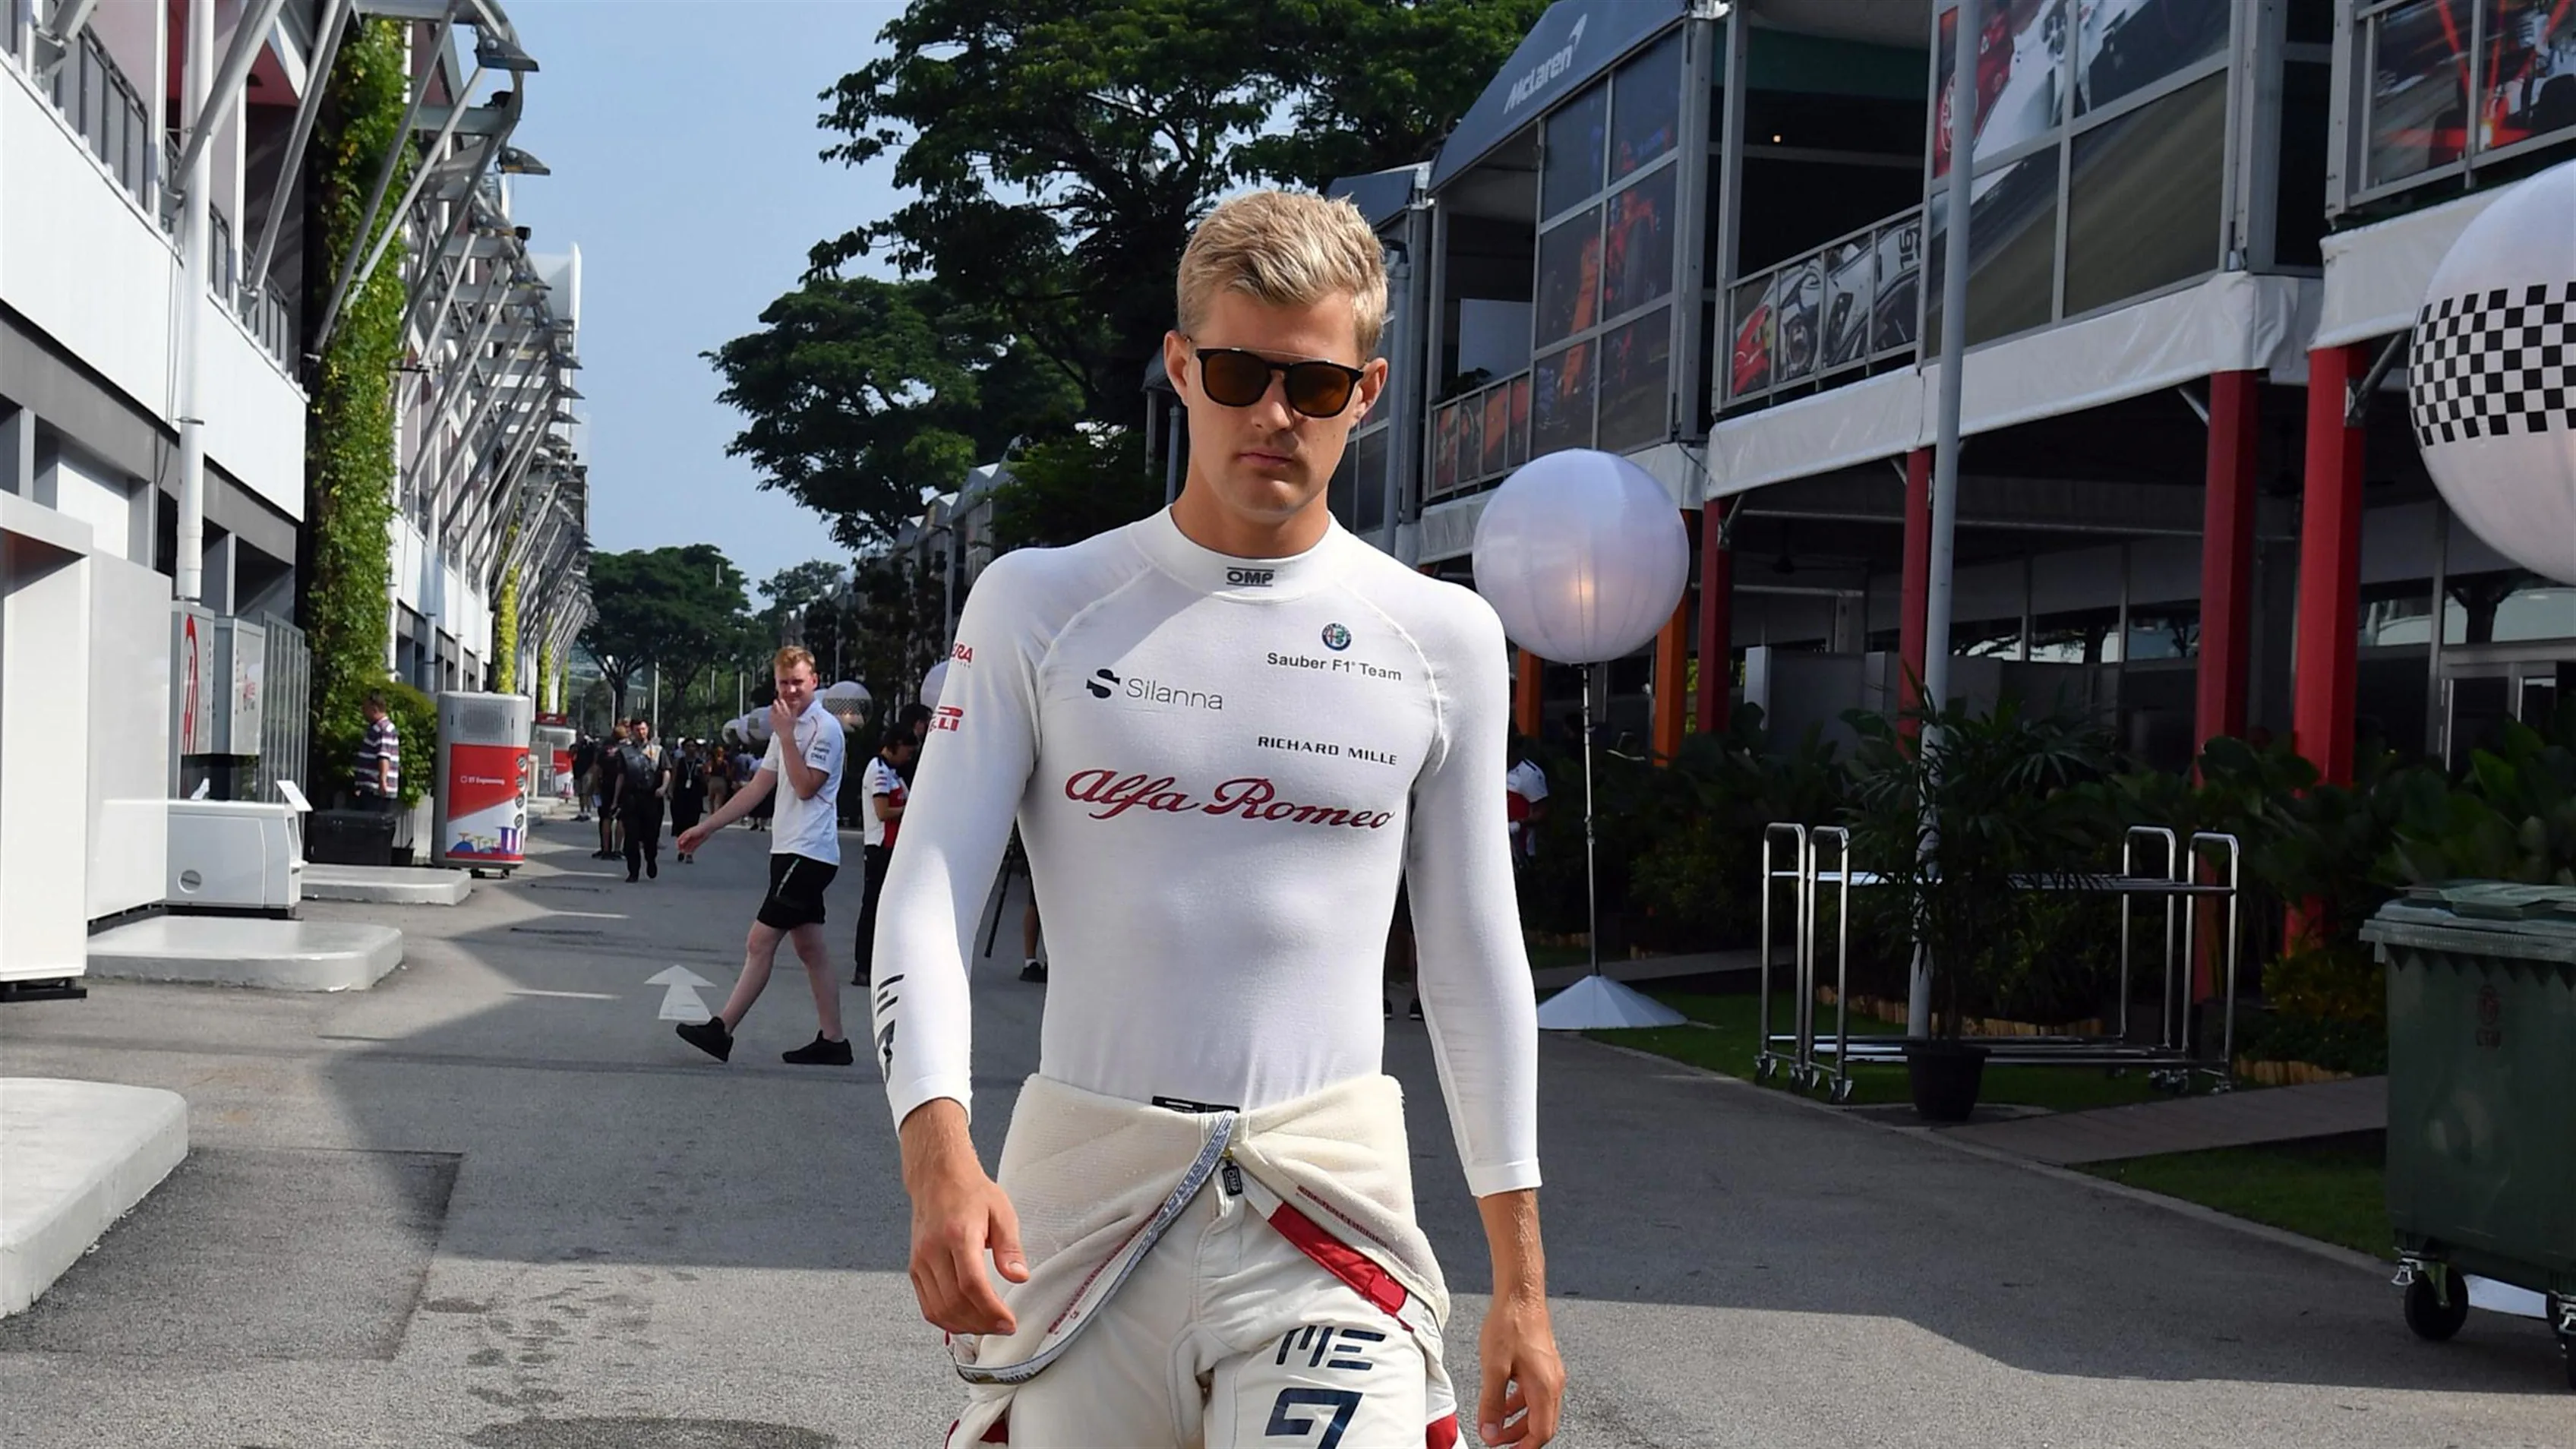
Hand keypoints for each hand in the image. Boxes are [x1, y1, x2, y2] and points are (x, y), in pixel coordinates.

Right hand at [675, 824, 707, 853]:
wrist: (706, 829)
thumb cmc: (698, 829)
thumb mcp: (690, 833)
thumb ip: (685, 838)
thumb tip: (681, 842)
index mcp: (685, 834)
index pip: (679, 840)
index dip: (678, 844)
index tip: (678, 848)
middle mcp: (688, 838)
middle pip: (683, 845)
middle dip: (681, 848)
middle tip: (681, 852)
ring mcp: (692, 841)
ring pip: (687, 847)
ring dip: (686, 851)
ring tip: (685, 853)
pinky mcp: (696, 844)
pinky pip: (692, 849)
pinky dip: (691, 851)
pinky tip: (689, 853)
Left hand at [770, 697, 797, 740]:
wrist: (786, 734)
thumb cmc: (791, 726)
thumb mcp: (794, 717)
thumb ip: (795, 709)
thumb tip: (797, 702)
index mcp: (786, 713)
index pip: (783, 704)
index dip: (782, 701)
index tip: (781, 700)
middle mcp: (780, 715)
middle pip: (777, 706)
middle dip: (776, 703)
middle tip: (775, 701)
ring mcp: (775, 718)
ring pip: (772, 710)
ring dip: (772, 707)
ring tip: (772, 706)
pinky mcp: (772, 721)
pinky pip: (770, 715)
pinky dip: (770, 713)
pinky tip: (771, 713)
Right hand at [907, 1155, 1027, 1334]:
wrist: (937, 1178)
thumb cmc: (969, 1192)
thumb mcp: (1001, 1211)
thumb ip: (1011, 1247)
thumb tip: (1019, 1276)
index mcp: (958, 1235)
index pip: (971, 1285)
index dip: (991, 1311)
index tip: (1009, 1321)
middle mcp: (933, 1251)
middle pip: (954, 1303)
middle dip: (982, 1323)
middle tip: (1003, 1327)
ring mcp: (920, 1262)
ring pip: (938, 1310)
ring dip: (965, 1326)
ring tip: (988, 1326)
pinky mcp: (914, 1269)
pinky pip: (927, 1306)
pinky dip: (947, 1320)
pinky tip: (966, 1319)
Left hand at [1476, 1292, 1563, 1446]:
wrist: (1521, 1294)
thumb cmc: (1511, 1323)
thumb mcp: (1494, 1368)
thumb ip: (1491, 1403)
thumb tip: (1489, 1430)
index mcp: (1545, 1387)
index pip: (1541, 1432)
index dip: (1523, 1447)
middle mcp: (1553, 1382)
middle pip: (1542, 1424)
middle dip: (1519, 1437)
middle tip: (1497, 1441)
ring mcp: (1550, 1372)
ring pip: (1538, 1409)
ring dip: (1518, 1421)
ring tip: (1497, 1425)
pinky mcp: (1543, 1363)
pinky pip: (1535, 1393)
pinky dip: (1520, 1403)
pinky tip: (1504, 1401)